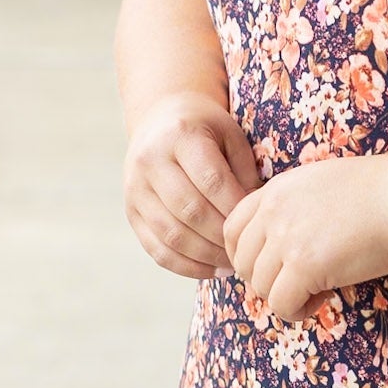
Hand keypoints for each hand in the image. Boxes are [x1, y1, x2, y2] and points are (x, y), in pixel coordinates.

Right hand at [123, 90, 262, 279]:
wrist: (159, 119)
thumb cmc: (205, 129)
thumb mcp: (230, 134)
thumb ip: (244, 171)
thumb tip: (255, 217)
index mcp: (180, 136)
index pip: (211, 180)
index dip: (236, 208)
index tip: (257, 224)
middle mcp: (150, 161)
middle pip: (190, 210)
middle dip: (222, 236)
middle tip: (247, 248)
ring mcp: (135, 189)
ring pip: (171, 234)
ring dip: (206, 256)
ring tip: (234, 263)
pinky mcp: (131, 212)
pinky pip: (157, 248)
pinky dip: (186, 266)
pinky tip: (212, 269)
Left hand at [222, 146, 387, 323]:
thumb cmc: (381, 192)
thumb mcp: (322, 184)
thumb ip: (295, 208)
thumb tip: (284, 246)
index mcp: (277, 189)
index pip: (232, 229)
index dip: (244, 256)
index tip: (267, 268)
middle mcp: (274, 212)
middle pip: (242, 262)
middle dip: (265, 280)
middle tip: (298, 283)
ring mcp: (286, 239)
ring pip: (260, 287)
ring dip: (285, 296)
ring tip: (317, 291)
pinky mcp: (304, 266)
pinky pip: (281, 305)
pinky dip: (298, 311)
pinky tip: (323, 299)